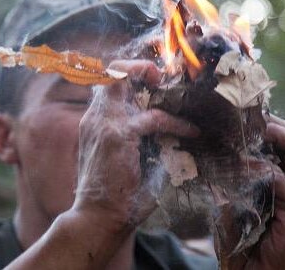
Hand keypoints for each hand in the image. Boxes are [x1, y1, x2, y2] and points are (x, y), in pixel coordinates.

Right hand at [73, 60, 199, 233]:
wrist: (96, 218)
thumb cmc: (111, 194)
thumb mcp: (118, 160)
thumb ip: (134, 141)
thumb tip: (166, 134)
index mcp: (94, 123)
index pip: (108, 87)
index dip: (128, 78)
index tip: (151, 84)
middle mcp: (95, 118)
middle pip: (110, 74)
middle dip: (136, 67)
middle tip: (158, 78)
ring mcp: (103, 123)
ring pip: (120, 80)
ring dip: (147, 76)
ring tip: (173, 89)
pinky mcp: (118, 135)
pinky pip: (153, 118)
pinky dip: (175, 122)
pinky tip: (190, 130)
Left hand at [229, 115, 284, 269]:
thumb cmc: (236, 241)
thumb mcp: (226, 203)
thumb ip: (224, 181)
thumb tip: (210, 154)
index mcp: (277, 181)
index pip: (281, 142)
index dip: (265, 125)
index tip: (240, 114)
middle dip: (275, 122)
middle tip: (250, 115)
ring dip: (274, 134)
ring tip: (251, 128)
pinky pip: (282, 180)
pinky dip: (262, 169)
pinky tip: (241, 166)